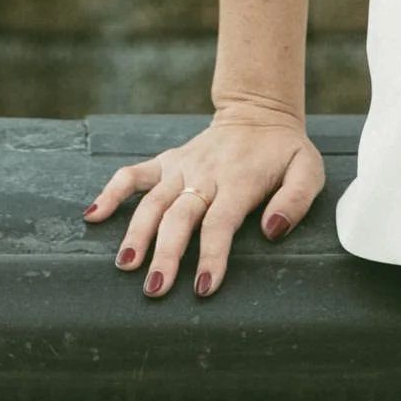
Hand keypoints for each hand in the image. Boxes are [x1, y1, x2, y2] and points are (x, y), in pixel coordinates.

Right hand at [84, 102, 323, 300]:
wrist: (258, 112)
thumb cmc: (285, 152)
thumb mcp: (308, 170)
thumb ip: (294, 201)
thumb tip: (271, 230)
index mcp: (239, 181)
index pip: (220, 223)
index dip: (211, 256)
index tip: (203, 288)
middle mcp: (205, 175)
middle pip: (180, 216)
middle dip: (166, 253)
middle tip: (155, 288)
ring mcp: (182, 167)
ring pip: (153, 201)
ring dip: (136, 233)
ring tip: (124, 265)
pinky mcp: (167, 162)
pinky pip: (133, 174)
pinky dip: (111, 192)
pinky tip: (92, 217)